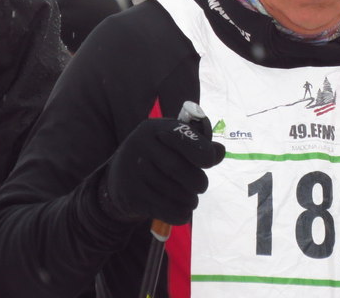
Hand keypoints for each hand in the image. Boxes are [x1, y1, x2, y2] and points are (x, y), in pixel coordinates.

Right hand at [100, 117, 224, 224]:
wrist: (120, 177)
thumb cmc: (158, 154)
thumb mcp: (175, 141)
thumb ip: (199, 144)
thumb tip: (220, 152)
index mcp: (156, 128)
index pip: (182, 136)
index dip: (202, 150)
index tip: (210, 162)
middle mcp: (141, 145)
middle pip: (176, 167)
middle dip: (197, 180)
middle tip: (201, 186)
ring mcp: (132, 170)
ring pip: (170, 190)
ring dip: (189, 199)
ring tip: (192, 199)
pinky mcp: (130, 194)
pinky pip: (162, 208)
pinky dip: (179, 213)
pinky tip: (183, 210)